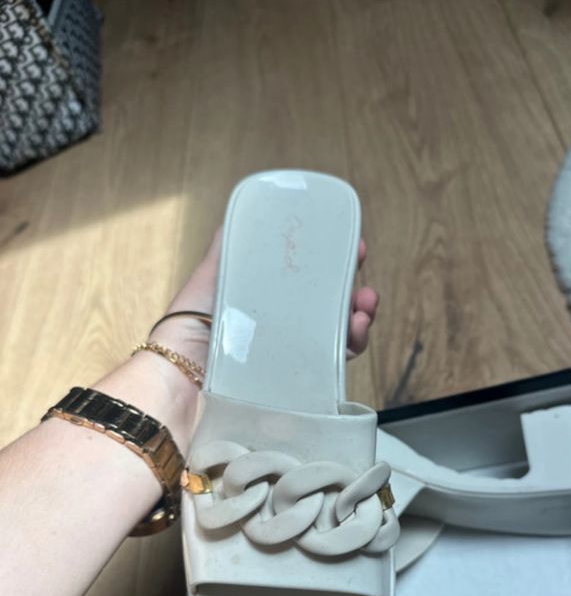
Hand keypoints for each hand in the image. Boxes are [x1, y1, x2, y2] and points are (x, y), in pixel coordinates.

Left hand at [152, 222, 379, 366]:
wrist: (180, 380)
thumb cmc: (187, 328)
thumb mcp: (211, 277)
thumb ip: (229, 248)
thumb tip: (246, 210)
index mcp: (265, 304)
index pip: (308, 282)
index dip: (334, 265)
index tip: (355, 248)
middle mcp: (280, 330)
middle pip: (329, 308)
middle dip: (354, 291)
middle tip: (363, 279)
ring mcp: (289, 358)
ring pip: (337, 335)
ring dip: (360, 317)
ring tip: (364, 308)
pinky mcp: (296, 385)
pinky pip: (333, 366)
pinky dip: (351, 347)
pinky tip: (355, 332)